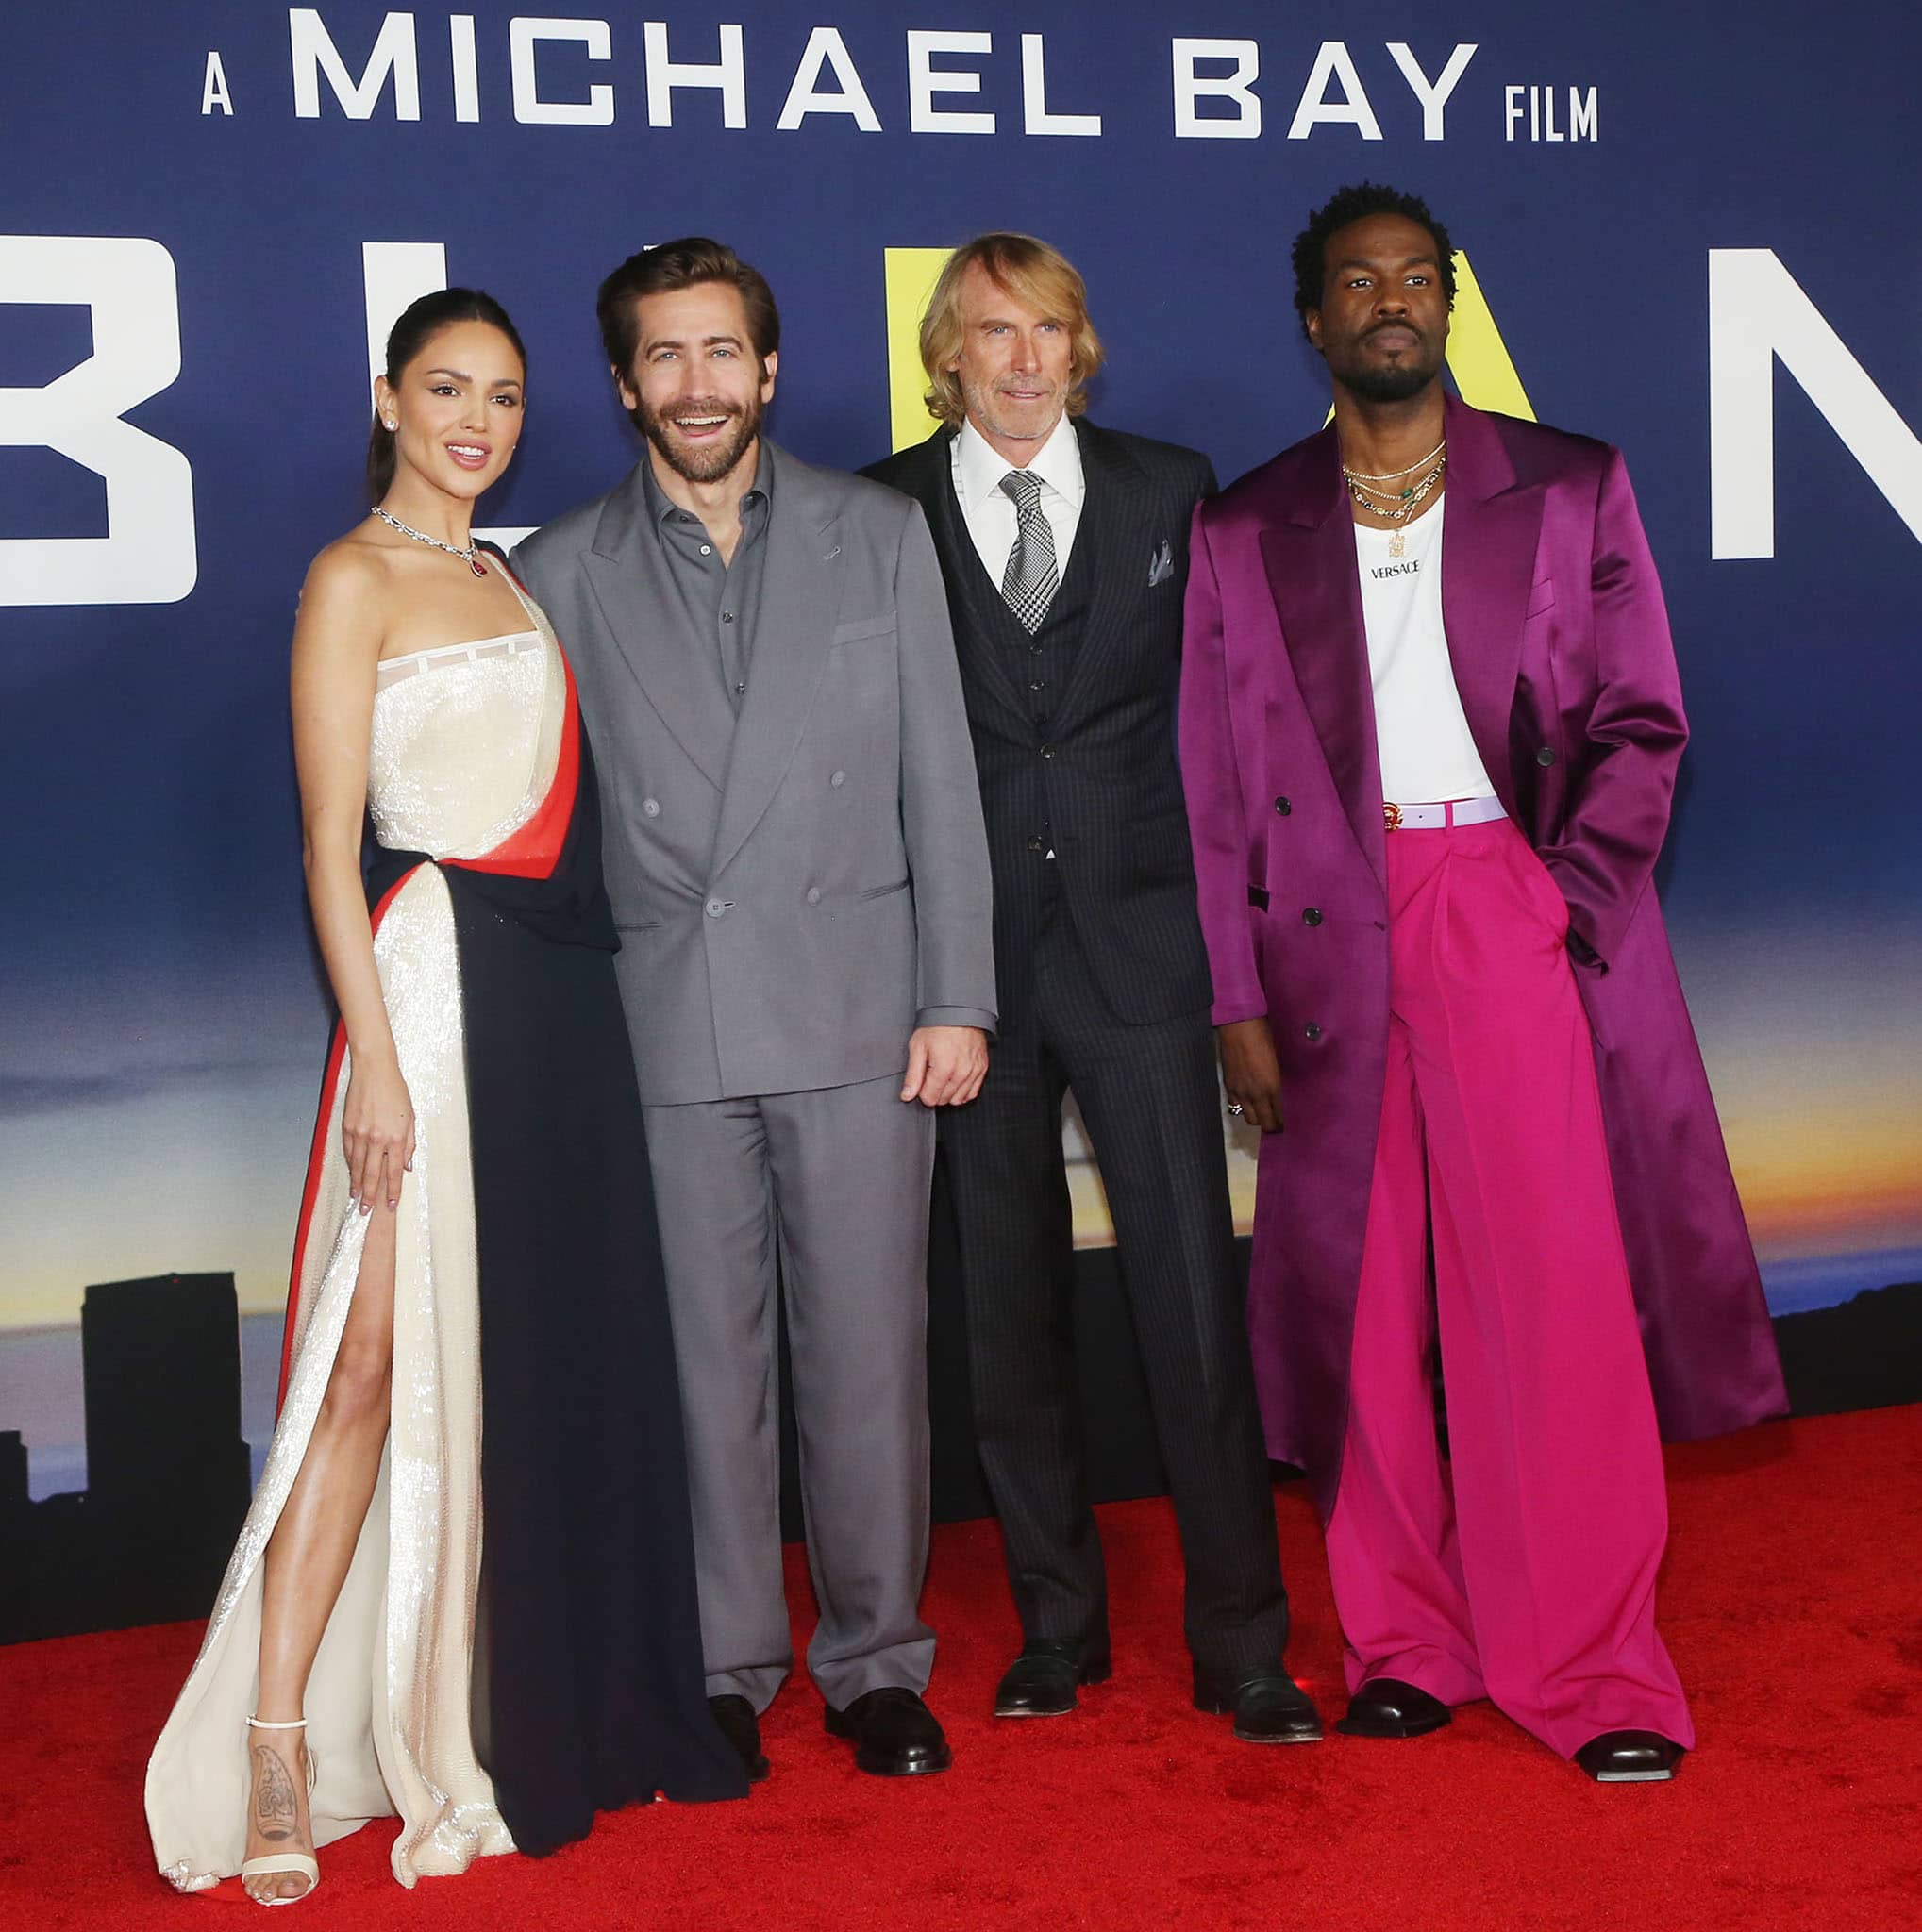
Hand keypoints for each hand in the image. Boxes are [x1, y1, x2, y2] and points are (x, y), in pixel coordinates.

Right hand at [342, 1053, 414, 1212]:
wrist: (374, 1071)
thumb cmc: (396, 1092)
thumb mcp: (411, 1117)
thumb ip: (410, 1143)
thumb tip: (407, 1165)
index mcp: (396, 1137)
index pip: (394, 1172)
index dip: (393, 1190)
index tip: (391, 1205)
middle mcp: (377, 1139)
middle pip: (373, 1175)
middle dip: (370, 1196)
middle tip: (366, 1211)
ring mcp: (359, 1134)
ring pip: (357, 1166)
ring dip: (357, 1184)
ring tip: (357, 1198)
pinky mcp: (347, 1127)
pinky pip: (347, 1152)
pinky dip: (350, 1166)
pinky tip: (352, 1175)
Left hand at [901, 1026, 988, 1107]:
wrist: (959, 1011)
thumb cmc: (938, 1025)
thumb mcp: (918, 1047)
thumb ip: (913, 1075)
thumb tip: (907, 1095)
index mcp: (944, 1068)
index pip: (930, 1098)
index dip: (921, 1092)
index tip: (921, 1081)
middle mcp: (961, 1072)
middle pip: (943, 1100)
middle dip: (934, 1092)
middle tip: (930, 1075)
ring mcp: (974, 1071)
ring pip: (958, 1099)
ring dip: (948, 1093)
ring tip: (942, 1077)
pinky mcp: (982, 1069)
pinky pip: (973, 1093)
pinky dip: (963, 1091)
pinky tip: (955, 1081)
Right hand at [1218, 1017, 1282, 1133]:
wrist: (1239, 1025)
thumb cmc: (1264, 1036)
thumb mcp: (1278, 1061)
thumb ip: (1279, 1080)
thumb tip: (1282, 1093)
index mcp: (1273, 1087)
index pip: (1279, 1117)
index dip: (1283, 1124)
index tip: (1286, 1124)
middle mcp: (1256, 1094)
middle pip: (1264, 1123)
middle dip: (1271, 1125)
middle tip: (1276, 1122)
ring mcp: (1240, 1091)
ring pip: (1249, 1118)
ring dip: (1257, 1117)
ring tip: (1262, 1111)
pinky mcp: (1228, 1085)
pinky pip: (1235, 1105)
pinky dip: (1242, 1106)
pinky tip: (1247, 1099)